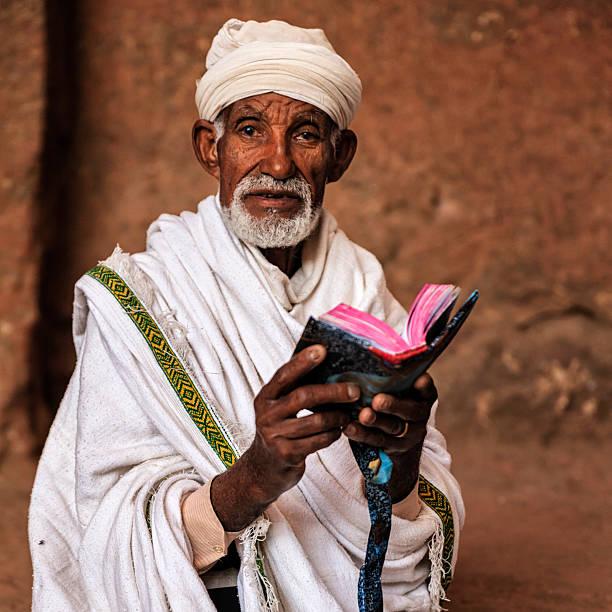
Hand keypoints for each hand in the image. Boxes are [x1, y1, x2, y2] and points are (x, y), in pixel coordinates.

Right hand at [210, 345, 357, 530]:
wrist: (263, 469)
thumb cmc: (280, 429)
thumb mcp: (279, 407)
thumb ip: (294, 389)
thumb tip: (325, 364)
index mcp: (265, 397)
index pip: (284, 374)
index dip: (303, 362)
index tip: (322, 350)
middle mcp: (266, 415)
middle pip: (303, 396)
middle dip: (333, 392)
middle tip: (355, 391)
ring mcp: (275, 436)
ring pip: (316, 421)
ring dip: (337, 416)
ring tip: (348, 414)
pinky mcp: (286, 455)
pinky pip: (318, 441)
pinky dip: (333, 434)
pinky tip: (338, 431)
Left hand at [343, 374, 436, 502]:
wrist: (401, 440)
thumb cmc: (394, 401)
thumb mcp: (400, 389)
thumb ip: (391, 377)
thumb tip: (366, 353)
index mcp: (424, 396)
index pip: (427, 389)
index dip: (424, 385)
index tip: (420, 379)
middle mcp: (420, 414)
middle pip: (409, 411)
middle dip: (393, 405)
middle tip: (377, 401)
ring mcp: (409, 433)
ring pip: (392, 427)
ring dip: (375, 421)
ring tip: (362, 415)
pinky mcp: (394, 448)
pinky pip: (377, 441)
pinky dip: (362, 434)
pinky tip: (349, 428)